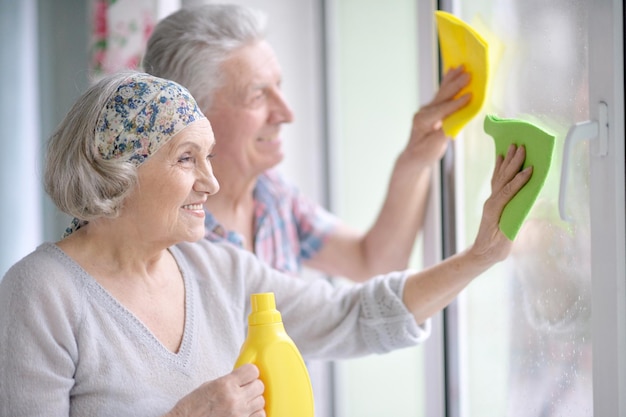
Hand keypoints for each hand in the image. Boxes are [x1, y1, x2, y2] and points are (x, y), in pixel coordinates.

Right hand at [168, 364, 264, 416]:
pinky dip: (255, 413)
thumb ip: (228, 381)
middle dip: (253, 386)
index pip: (252, 371)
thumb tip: (242, 379)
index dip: (250, 373)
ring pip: (261, 401)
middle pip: (259, 386)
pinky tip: (246, 413)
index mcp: (225, 385)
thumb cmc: (191, 409)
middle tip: (245, 389)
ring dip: (254, 401)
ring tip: (243, 403)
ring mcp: (239, 414)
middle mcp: (234, 399)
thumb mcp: (208, 386)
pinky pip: (260, 416)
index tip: (247, 376)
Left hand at [403, 66, 470, 168]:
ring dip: (452, 79)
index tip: (470, 95)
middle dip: (456, 85)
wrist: (414, 156)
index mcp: (424, 121)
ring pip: (442, 92)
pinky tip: (452, 71)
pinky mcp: (431, 109)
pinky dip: (448, 82)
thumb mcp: (435, 146)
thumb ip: (445, 131)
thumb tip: (457, 119)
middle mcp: (424, 112)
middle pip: (442, 97)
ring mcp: (426, 109)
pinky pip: (441, 93)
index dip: (457, 103)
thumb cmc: (425, 153)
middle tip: (469, 74)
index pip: (443, 110)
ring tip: (461, 66)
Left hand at [470, 144, 532, 264]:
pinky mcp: (492, 201)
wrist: (483, 253)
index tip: (530, 168)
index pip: (508, 191)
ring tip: (512, 146)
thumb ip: (516, 220)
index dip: (519, 180)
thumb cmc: (496, 247)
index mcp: (495, 210)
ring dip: (506, 161)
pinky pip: (496, 181)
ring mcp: (491, 200)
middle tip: (522, 147)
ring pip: (499, 176)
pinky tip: (500, 158)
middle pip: (503, 179)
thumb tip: (530, 203)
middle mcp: (492, 202)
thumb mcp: (507, 236)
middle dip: (513, 163)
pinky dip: (499, 168)